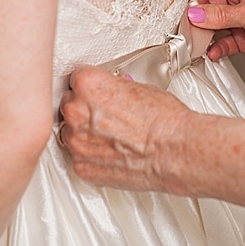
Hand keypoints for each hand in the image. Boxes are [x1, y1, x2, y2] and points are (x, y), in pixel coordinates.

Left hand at [59, 66, 195, 194]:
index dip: (90, 87)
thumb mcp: (138, 87)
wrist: (175, 152)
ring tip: (112, 136)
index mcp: (88, 85)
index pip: (76, 79)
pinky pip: (79, 157)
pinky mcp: (82, 167)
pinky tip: (112, 152)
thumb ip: (112, 88)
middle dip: (85, 110)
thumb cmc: (164, 121)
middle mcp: (76, 112)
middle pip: (69, 105)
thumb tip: (109, 93)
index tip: (96, 93)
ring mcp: (77, 142)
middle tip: (107, 116)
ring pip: (71, 133)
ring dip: (85, 134)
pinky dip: (91, 156)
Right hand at [189, 0, 244, 66]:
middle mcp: (239, 0)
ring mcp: (241, 20)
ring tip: (198, 43)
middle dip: (198, 18)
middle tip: (189, 30)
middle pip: (208, 6)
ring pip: (214, 26)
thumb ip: (220, 15)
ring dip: (206, 36)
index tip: (190, 10)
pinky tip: (214, 53)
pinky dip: (217, 49)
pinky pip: (224, 43)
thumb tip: (195, 14)